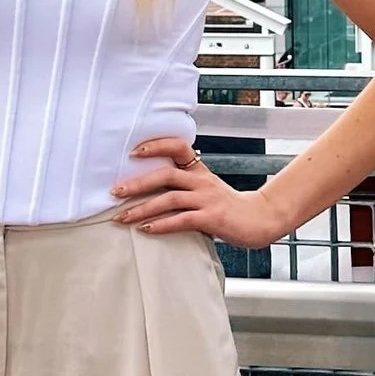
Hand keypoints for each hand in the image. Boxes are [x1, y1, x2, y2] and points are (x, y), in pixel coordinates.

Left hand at [110, 132, 287, 247]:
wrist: (260, 219)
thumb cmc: (229, 207)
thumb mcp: (207, 189)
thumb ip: (185, 186)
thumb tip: (151, 190)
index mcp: (200, 171)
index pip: (178, 147)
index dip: (156, 145)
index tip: (134, 152)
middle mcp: (202, 181)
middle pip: (165, 175)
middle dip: (137, 183)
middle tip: (115, 191)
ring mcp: (207, 199)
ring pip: (169, 199)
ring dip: (142, 208)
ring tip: (122, 217)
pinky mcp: (211, 218)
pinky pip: (182, 220)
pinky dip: (161, 225)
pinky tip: (146, 230)